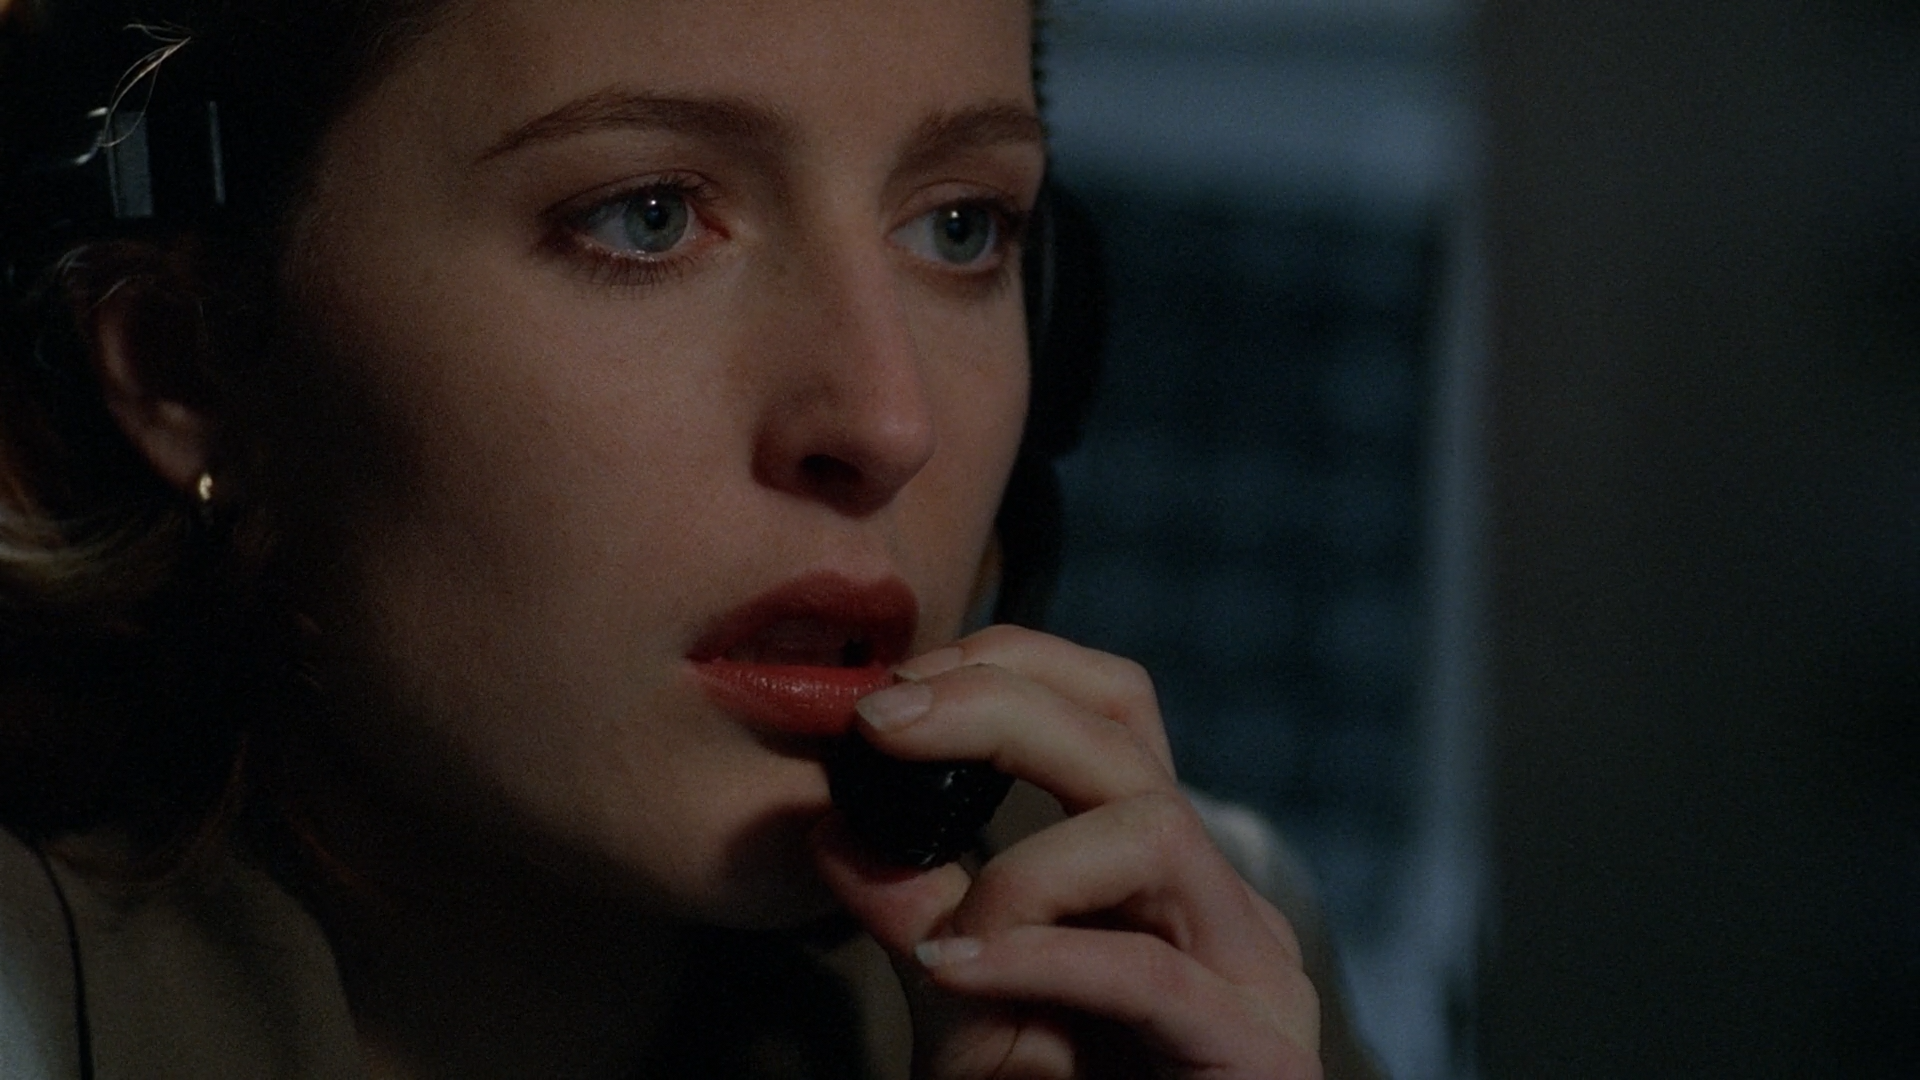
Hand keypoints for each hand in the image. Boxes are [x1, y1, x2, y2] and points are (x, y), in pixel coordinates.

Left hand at [812, 625, 1320, 1078]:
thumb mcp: (970, 1014)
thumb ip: (922, 919)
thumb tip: (831, 828)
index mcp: (1158, 874)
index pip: (1110, 709)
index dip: (1009, 667)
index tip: (893, 693)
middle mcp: (1219, 903)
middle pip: (1129, 736)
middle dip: (996, 705)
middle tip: (885, 722)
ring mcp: (1252, 974)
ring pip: (1153, 828)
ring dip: (1023, 865)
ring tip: (948, 938)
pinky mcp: (1258, 1056)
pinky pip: (1149, 976)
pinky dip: (1041, 961)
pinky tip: (962, 972)